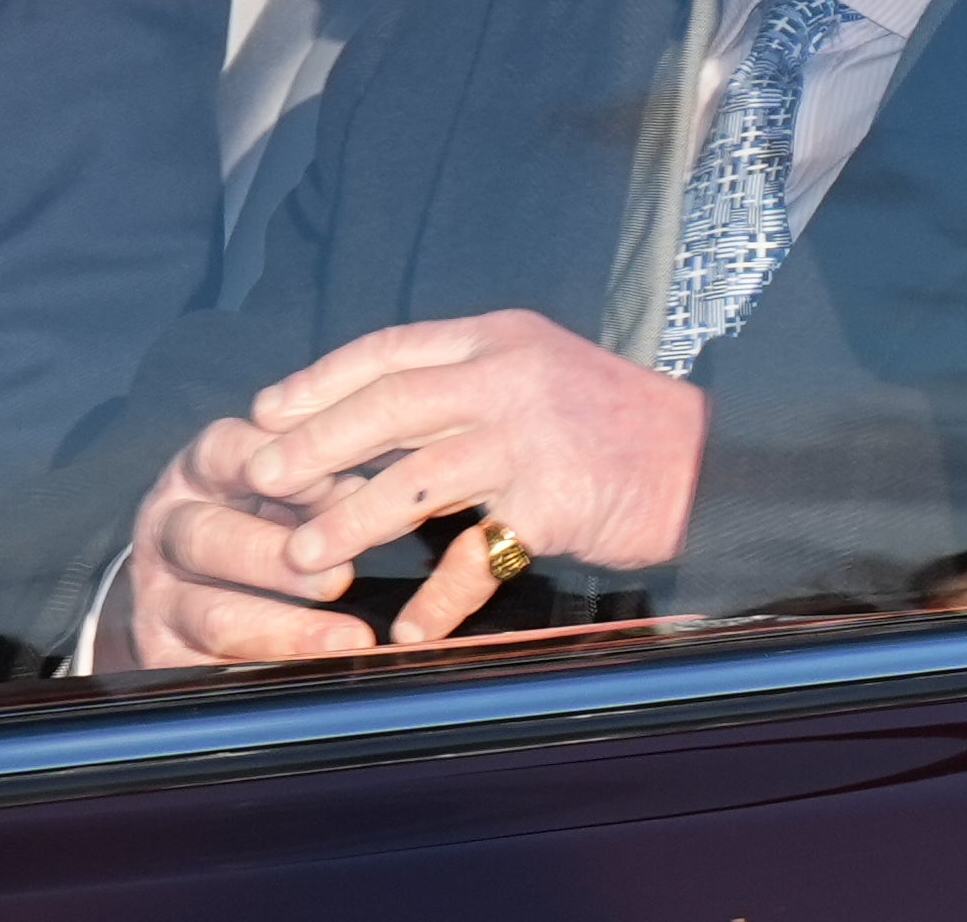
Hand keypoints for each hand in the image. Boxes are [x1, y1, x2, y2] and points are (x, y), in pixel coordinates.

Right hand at [109, 415, 376, 668]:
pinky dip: (272, 677)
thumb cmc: (254, 517)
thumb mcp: (276, 485)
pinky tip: (320, 675)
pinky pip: (215, 674)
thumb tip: (359, 491)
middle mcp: (167, 531)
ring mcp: (159, 598)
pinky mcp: (164, 657)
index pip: (224, 453)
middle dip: (276, 559)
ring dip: (286, 631)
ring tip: (350, 638)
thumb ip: (313, 481)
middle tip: (341, 576)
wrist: (182, 583)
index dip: (273, 465)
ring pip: (214, 618)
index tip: (332, 482)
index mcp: (196, 475)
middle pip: (209, 539)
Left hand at [244, 310, 706, 645]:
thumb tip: (366, 415)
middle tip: (260, 480)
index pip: (386, 350)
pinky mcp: (557, 501)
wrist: (706, 460)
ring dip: (350, 519)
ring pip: (415, 478)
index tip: (266, 411)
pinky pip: (478, 554)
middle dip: (313, 446)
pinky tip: (408, 628)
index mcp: (494, 338)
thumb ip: (463, 384)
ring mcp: (532, 437)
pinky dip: (439, 598)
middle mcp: (507, 376)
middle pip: (386, 407)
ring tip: (302, 555)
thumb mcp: (534, 372)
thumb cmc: (610, 423)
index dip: (319, 381)